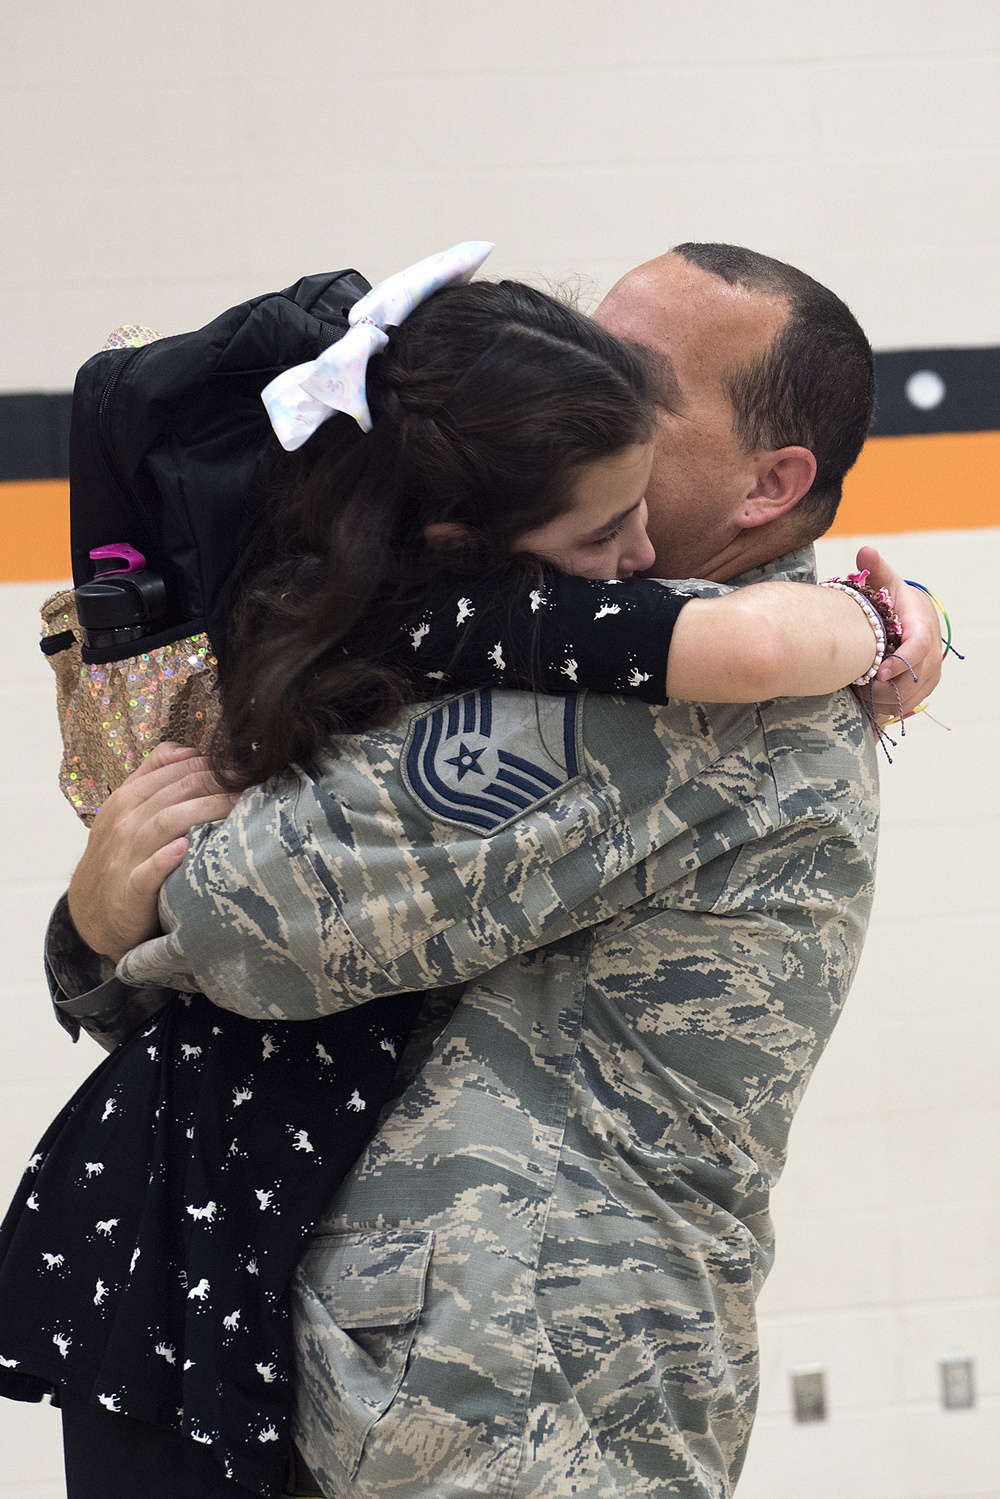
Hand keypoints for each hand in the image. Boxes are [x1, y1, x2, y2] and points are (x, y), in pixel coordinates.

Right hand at [67, 742, 237, 963]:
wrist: (93, 912)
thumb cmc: (120, 856)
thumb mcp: (126, 811)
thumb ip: (152, 776)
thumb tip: (186, 750)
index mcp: (125, 799)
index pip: (172, 770)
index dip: (209, 764)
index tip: (241, 765)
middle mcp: (124, 823)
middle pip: (175, 792)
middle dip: (215, 782)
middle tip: (250, 781)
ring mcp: (124, 856)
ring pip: (165, 823)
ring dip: (202, 811)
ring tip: (236, 806)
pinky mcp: (129, 891)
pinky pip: (147, 871)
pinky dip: (165, 858)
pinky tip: (187, 848)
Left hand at [854, 546, 942, 719]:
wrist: (909, 616)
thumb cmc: (892, 599)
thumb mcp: (884, 582)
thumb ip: (875, 569)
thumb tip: (865, 552)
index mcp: (922, 625)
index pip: (918, 648)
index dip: (901, 663)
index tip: (879, 673)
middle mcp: (932, 651)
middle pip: (915, 678)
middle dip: (887, 688)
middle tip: (859, 689)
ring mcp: (931, 671)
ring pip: (913, 696)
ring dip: (886, 700)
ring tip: (859, 694)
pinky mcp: (925, 685)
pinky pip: (909, 703)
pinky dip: (888, 706)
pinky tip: (867, 699)